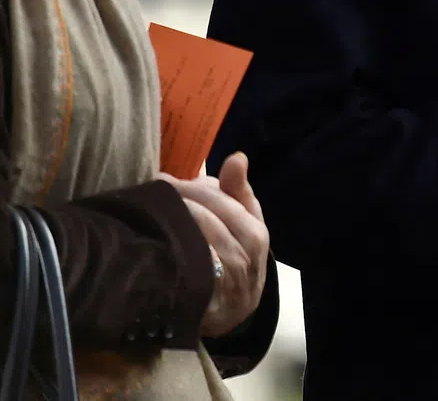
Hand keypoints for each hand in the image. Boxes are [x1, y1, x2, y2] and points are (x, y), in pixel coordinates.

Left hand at [159, 152, 269, 337]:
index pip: (222, 199)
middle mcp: (246, 253)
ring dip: (169, 220)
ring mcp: (226, 277)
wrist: (235, 312)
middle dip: (178, 199)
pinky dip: (169, 249)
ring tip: (148, 211)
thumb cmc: (239, 258)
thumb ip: (238, 191)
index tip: (166, 179)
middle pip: (207, 215)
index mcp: (257, 231)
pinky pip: (186, 264)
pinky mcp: (205, 297)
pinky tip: (152, 242)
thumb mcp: (245, 224)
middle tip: (151, 191)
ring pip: (194, 237)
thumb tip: (237, 156)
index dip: (192, 187)